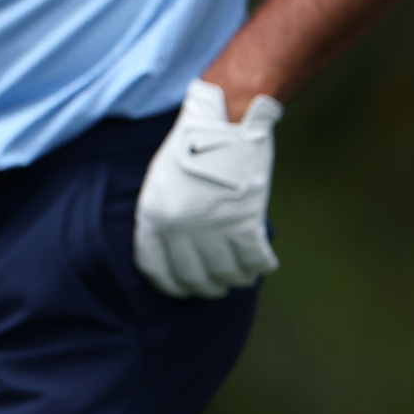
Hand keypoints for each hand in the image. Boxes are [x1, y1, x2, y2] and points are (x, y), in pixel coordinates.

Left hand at [134, 77, 282, 297]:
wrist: (223, 123)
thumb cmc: (190, 148)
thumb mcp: (159, 182)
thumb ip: (161, 218)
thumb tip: (172, 252)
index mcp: (152, 216)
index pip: (155, 269)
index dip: (170, 285)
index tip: (181, 289)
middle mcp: (180, 228)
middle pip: (193, 278)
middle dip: (206, 287)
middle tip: (216, 285)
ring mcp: (213, 228)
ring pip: (226, 275)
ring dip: (235, 279)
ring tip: (240, 274)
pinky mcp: (245, 223)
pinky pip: (255, 261)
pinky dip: (260, 267)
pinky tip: (262, 264)